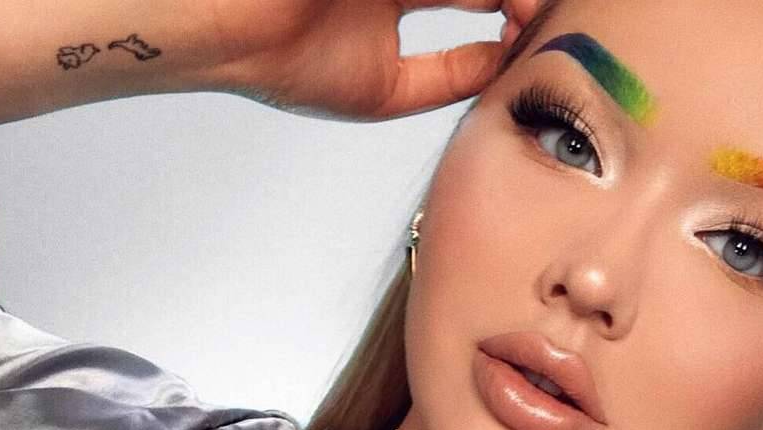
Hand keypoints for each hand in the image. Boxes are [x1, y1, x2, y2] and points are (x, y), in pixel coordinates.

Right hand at [199, 0, 540, 120]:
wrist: (224, 31)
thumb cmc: (285, 65)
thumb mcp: (387, 88)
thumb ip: (447, 75)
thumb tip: (503, 61)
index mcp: (388, 5)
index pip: (468, 0)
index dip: (511, 16)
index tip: (532, 27)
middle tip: (538, 10)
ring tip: (521, 6)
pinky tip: (494, 3)